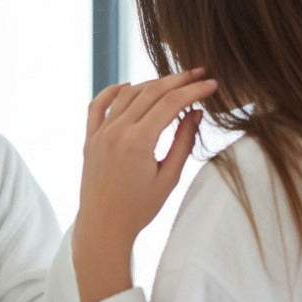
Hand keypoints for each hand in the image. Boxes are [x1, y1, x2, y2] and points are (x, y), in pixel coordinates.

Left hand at [73, 69, 216, 301]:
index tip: (212, 84)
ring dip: (152, 84)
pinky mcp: (89, 139)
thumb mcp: (169, 178)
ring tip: (173, 82)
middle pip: (151, 92)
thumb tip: (196, 112)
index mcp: (138, 141)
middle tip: (199, 74)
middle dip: (178, 80)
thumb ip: (183, 142)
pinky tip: (129, 86)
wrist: (103, 227)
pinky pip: (98, 105)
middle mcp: (116, 131)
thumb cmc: (139, 209)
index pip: (171, 103)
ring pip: (128, 94)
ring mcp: (100, 133)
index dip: (194, 90)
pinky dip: (114, 91)